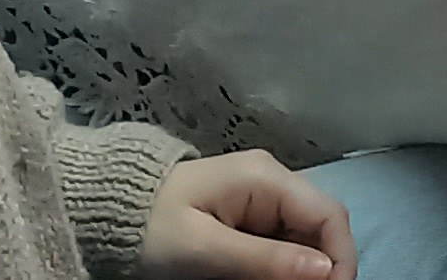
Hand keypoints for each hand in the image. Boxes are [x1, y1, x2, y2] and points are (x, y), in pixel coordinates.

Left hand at [139, 150, 352, 279]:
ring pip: (303, 237)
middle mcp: (271, 180)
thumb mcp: (205, 249)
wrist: (105, 209)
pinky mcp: (247, 214)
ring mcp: (259, 197)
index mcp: (264, 177)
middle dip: (322, 267)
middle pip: (320, 226)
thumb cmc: (150, 227)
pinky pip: (280, 241)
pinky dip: (282, 266)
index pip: (328, 214)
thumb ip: (265, 259)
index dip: (341, 257)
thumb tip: (325, 270)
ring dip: (302, 269)